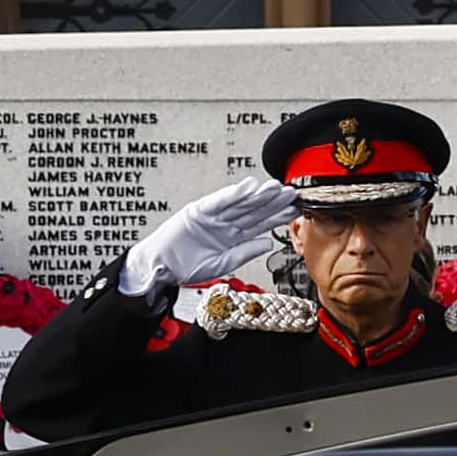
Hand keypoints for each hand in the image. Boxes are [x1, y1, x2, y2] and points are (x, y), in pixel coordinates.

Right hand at [124, 172, 295, 297]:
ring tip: (276, 188)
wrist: (160, 268)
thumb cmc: (186, 267)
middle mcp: (225, 223)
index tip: (296, 210)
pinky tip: (249, 187)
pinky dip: (233, 194)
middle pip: (254, 211)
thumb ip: (245, 252)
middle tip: (292, 194)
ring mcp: (212, 216)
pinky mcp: (198, 211)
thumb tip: (269, 243)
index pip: (261, 224)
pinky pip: (218, 201)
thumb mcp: (223, 264)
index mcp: (232, 236)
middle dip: (274, 202)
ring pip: (240, 203)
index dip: (278, 217)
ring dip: (258, 195)